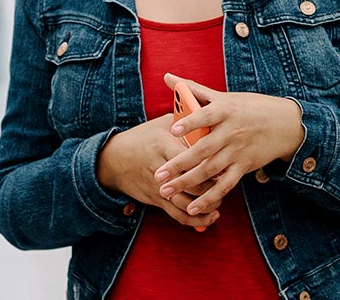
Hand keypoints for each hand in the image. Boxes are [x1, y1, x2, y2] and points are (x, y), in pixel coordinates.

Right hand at [96, 113, 221, 228]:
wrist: (113, 160)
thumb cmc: (142, 138)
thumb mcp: (160, 124)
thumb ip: (184, 122)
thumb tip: (211, 118)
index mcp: (162, 146)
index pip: (188, 156)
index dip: (208, 160)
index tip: (223, 158)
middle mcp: (160, 168)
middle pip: (191, 181)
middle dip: (211, 184)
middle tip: (226, 179)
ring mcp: (158, 187)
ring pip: (187, 203)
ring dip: (207, 204)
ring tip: (220, 199)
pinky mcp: (157, 200)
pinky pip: (179, 215)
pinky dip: (197, 220)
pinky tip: (211, 216)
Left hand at [155, 73, 304, 216]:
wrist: (287, 124)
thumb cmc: (250, 107)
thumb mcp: (224, 96)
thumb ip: (193, 89)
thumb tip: (167, 76)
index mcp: (225, 111)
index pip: (206, 116)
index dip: (190, 123)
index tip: (172, 130)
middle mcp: (231, 132)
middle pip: (202, 150)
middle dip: (179, 164)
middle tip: (158, 175)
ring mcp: (238, 151)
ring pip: (210, 170)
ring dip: (188, 183)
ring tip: (166, 191)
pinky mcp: (244, 166)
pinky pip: (225, 184)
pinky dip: (210, 197)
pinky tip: (193, 207)